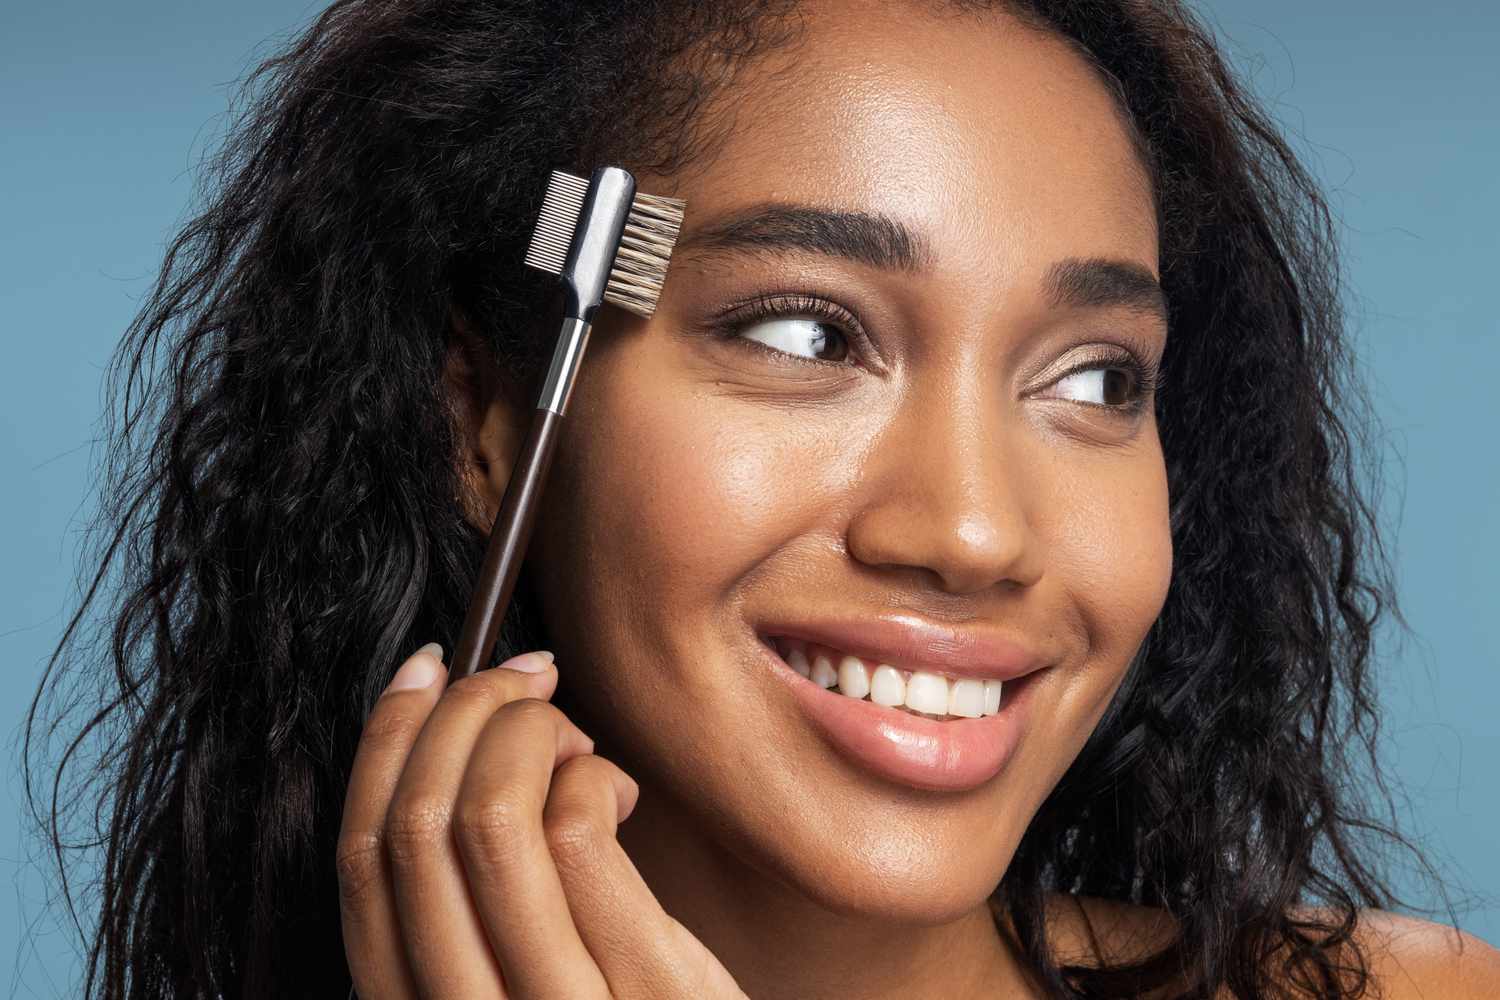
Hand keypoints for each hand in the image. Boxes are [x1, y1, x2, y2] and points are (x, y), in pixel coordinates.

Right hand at [337, 643, 746, 998]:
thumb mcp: (519, 966)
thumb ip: (472, 895)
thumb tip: (458, 742)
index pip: (361, 859)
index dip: (384, 743)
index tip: (425, 670)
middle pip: (418, 827)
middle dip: (464, 714)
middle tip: (523, 679)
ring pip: (490, 819)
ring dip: (527, 733)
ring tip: (571, 735)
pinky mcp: (643, 989)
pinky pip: (576, 834)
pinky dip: (590, 774)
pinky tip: (619, 790)